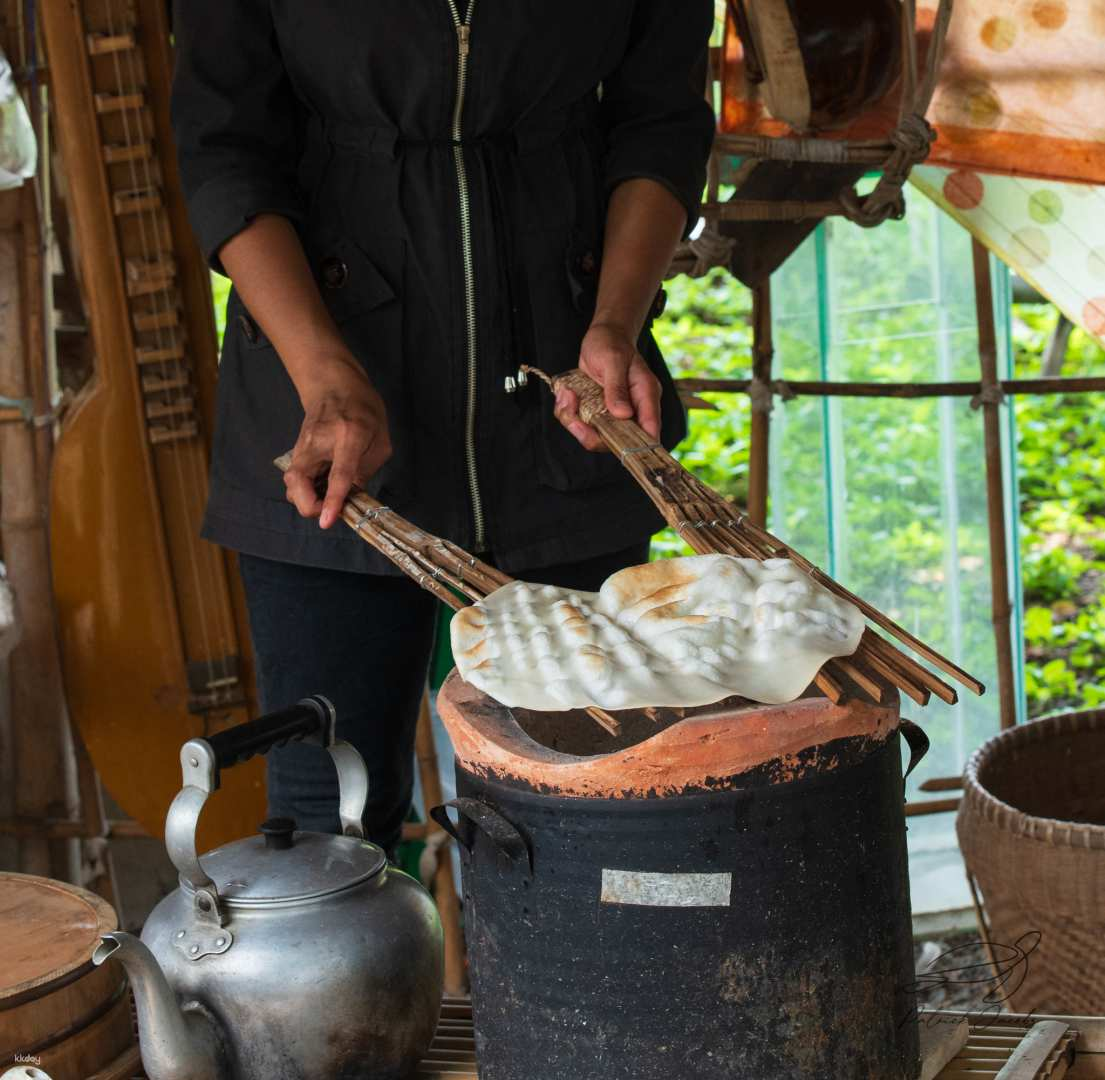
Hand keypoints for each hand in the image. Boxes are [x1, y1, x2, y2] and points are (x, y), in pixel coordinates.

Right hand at [282, 354, 391, 528]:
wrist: (335, 385)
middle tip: (333, 509)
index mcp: (349, 436)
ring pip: (292, 485)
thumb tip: (352, 498)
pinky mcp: (296, 452)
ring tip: (329, 497)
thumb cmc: (364, 410)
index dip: (332, 500)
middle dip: (312, 507)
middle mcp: (319, 442)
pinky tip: (323, 486)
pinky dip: (306, 491)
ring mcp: (302, 446)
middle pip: (298, 484)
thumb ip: (367, 471)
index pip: (338, 475)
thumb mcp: (380, 442)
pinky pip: (295, 480)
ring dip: (308, 500)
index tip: (326, 521)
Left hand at [555, 323, 661, 451]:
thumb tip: (623, 414)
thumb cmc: (612, 343)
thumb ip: (617, 388)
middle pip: (618, 442)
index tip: (610, 443)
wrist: (602, 336)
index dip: (636, 446)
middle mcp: (633, 409)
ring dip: (575, 423)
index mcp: (646, 397)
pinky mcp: (598, 412)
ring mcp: (614, 413)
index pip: (649, 431)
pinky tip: (566, 395)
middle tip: (573, 418)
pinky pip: (582, 425)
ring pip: (596, 436)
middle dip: (591, 435)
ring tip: (567, 398)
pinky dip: (569, 414)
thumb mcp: (613, 360)